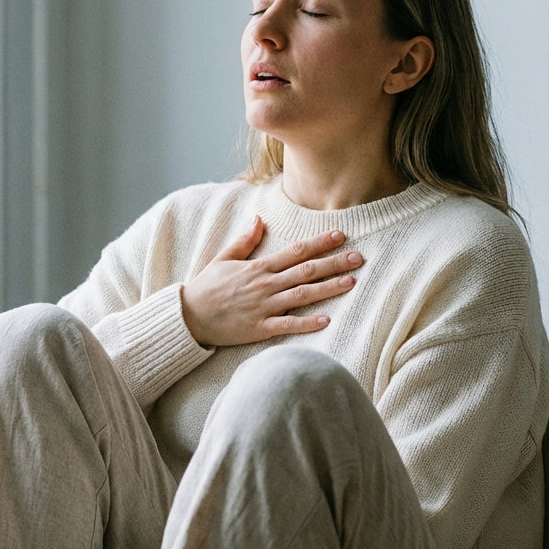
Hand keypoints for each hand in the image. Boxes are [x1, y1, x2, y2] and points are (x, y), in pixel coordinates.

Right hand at [181, 216, 362, 346]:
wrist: (189, 317)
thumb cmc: (206, 287)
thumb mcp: (223, 258)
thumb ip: (245, 241)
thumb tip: (259, 219)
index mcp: (258, 267)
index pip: (296, 251)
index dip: (320, 243)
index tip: (341, 235)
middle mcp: (265, 285)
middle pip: (306, 271)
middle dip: (335, 263)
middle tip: (359, 257)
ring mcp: (264, 307)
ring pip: (303, 295)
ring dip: (329, 288)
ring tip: (352, 281)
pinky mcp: (260, 328)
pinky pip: (287, 325)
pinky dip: (307, 323)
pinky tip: (326, 320)